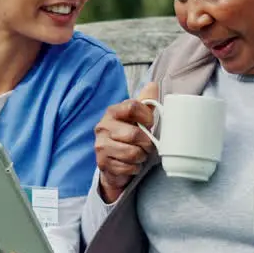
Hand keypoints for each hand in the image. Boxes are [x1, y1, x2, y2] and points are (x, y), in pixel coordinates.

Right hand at [94, 81, 158, 202]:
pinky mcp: (102, 163)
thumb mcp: (137, 118)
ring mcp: (101, 145)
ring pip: (132, 153)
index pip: (132, 107)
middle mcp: (103, 127)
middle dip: (147, 143)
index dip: (147, 116)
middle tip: (147, 146)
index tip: (150, 123)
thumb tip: (153, 84)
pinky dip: (134, 168)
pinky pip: (128, 167)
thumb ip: (145, 102)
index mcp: (112, 112)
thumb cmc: (128, 136)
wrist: (113, 162)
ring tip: (139, 155)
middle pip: (135, 134)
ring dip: (141, 157)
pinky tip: (131, 164)